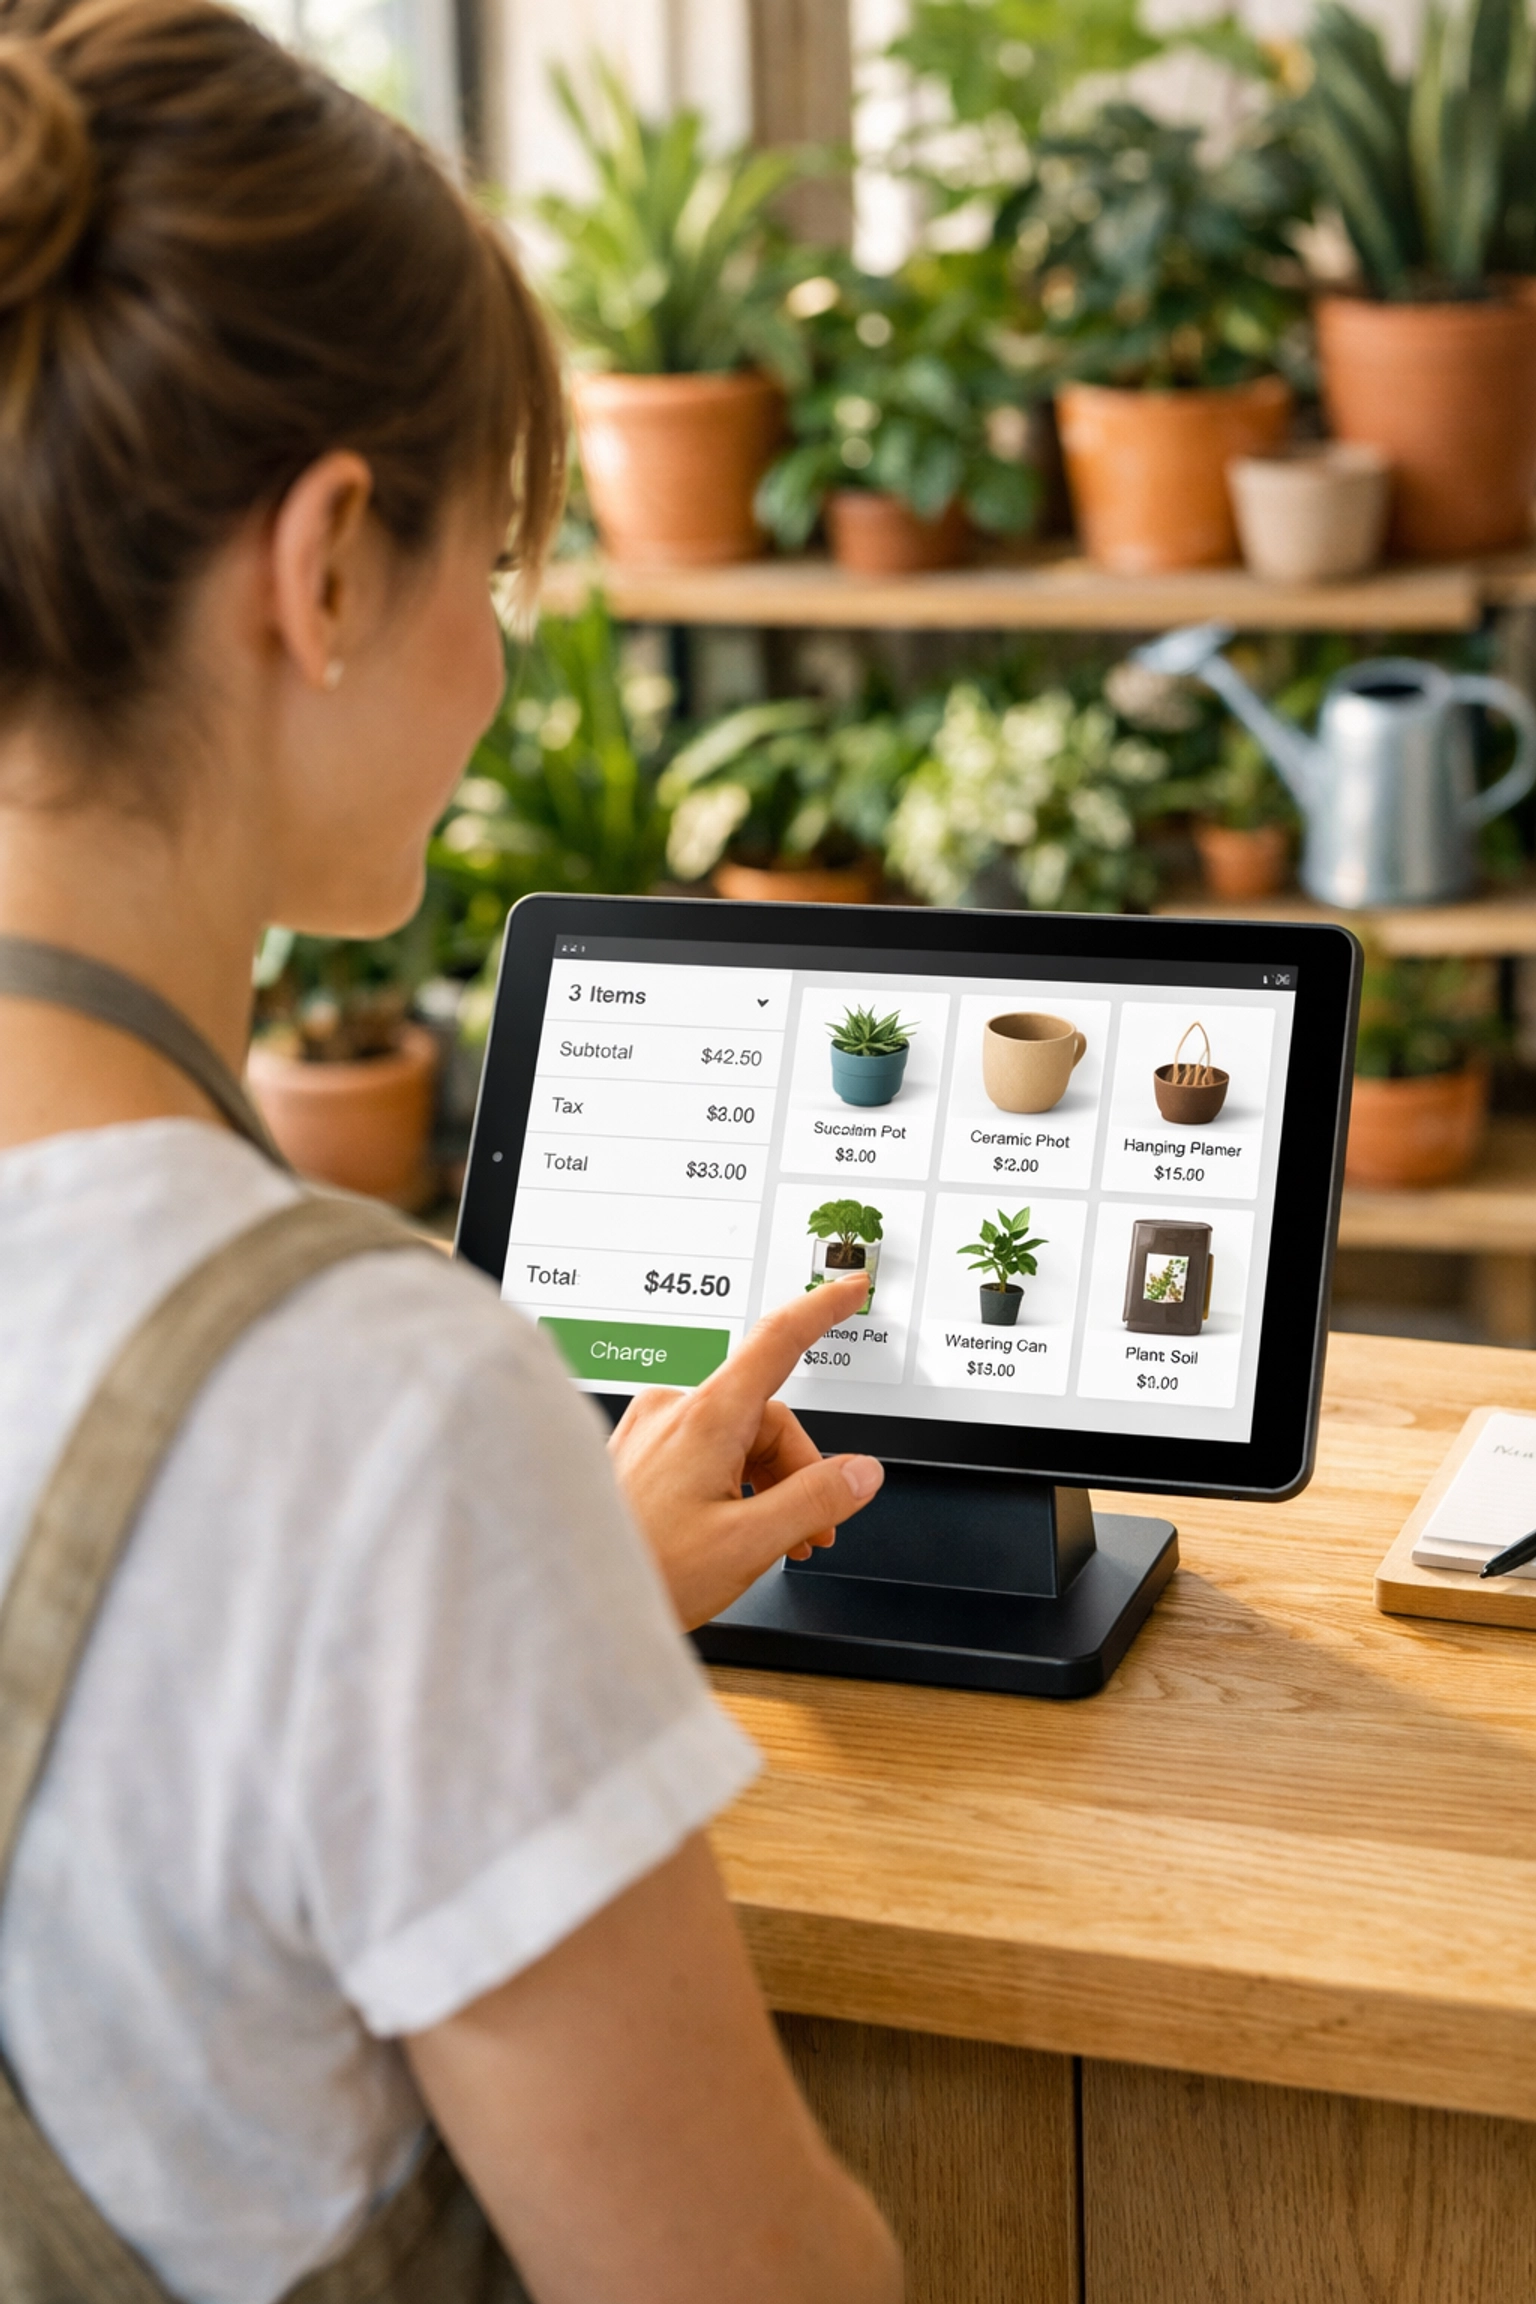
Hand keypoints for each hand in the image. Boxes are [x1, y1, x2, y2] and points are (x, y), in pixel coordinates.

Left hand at [608, 1272, 884, 1629]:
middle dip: (799, 1471)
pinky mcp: (639, 1453)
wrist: (572, 1601)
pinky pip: (706, 1452)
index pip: (778, 1339)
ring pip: (739, 1438)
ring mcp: (653, 1430)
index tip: (851, 1287)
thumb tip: (861, 1472)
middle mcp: (674, 1411)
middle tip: (811, 1531)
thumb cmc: (645, 1570)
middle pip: (768, 1416)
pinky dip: (733, 1485)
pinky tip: (733, 1531)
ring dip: (768, 1485)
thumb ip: (814, 1501)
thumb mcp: (748, 1543)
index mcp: (706, 1418)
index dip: (822, 1309)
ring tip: (772, 1544)